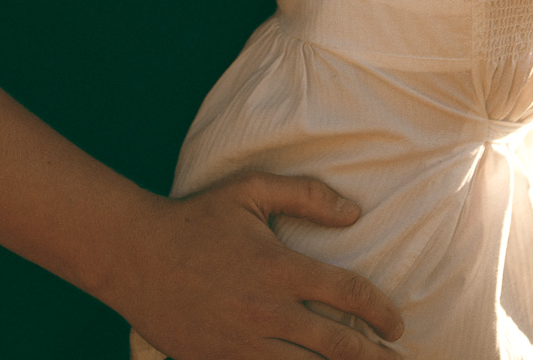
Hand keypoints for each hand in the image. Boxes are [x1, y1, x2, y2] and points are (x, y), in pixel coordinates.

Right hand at [115, 172, 403, 359]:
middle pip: (337, 346)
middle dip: (375, 358)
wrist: (133, 254)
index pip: (349, 295)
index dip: (381, 312)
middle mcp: (266, 313)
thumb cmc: (197, 216)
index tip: (399, 324)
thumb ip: (307, 195)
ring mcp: (241, 346)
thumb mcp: (252, 189)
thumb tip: (354, 212)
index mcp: (280, 269)